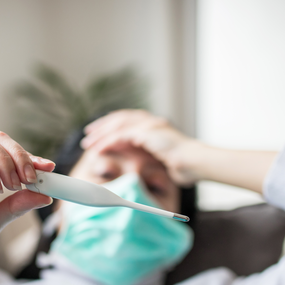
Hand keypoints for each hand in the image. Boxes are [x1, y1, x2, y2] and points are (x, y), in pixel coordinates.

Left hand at [81, 109, 203, 185]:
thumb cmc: (185, 166)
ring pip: (118, 124)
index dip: (113, 124)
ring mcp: (149, 125)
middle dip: (102, 125)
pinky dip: (108, 142)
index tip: (100, 131)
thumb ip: (151, 157)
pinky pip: (121, 135)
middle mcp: (151, 121)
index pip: (129, 119)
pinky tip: (98, 148)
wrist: (196, 163)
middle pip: (120, 118)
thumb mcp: (163, 160)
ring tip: (88, 141)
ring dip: (101, 133)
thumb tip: (142, 166)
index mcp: (155, 125)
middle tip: (88, 133)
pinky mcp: (146, 132)